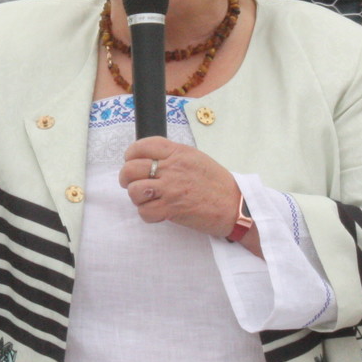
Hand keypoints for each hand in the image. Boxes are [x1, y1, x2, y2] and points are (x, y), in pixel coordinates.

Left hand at [118, 138, 261, 256]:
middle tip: (133, 184)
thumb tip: (149, 157)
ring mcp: (170, 189)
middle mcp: (171, 168)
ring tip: (147, 200)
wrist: (235, 205)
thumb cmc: (216, 183)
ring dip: (137, 198)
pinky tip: (157, 212)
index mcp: (177, 152)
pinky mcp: (171, 209)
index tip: (132, 162)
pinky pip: (144, 212)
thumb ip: (172, 155)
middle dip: (126, 178)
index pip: (141, 146)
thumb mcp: (195, 157)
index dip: (130, 155)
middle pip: (131, 168)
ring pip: (134, 190)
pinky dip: (147, 214)